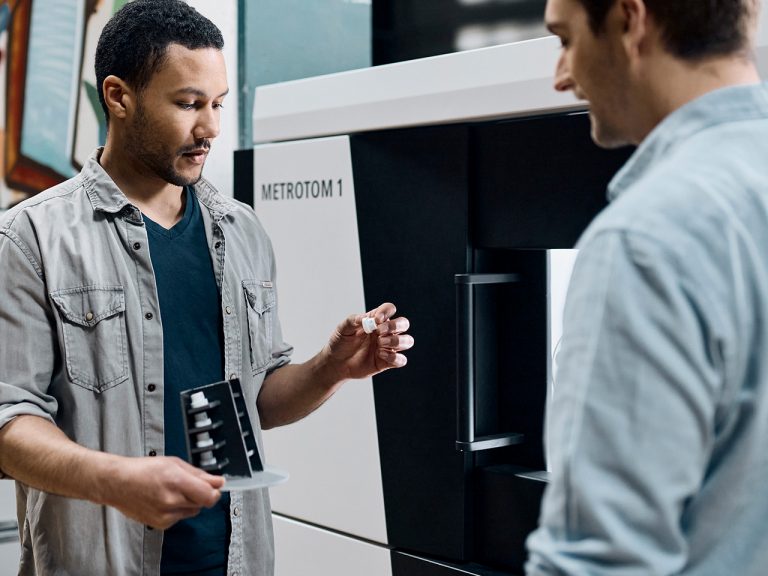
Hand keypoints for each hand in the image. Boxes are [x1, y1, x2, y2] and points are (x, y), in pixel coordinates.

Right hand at [99, 455, 224, 528]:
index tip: (216, 486)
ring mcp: (166, 515)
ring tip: (172, 490)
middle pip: (202, 503)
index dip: (215, 491)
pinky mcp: (161, 524)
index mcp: (176, 481)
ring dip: (189, 501)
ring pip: (193, 511)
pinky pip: (180, 517)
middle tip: (187, 484)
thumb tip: (218, 481)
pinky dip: (178, 509)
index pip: (209, 495)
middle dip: (201, 493)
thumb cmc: (142, 470)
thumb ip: (199, 474)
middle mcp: (172, 501)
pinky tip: (164, 499)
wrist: (117, 483)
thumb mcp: (174, 463)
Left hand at [325, 302, 413, 380]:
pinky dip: (394, 357)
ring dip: (396, 341)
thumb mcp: (342, 328)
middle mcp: (384, 332)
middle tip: (379, 332)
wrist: (335, 363)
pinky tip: (380, 355)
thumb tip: (367, 318)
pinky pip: (401, 360)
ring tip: (380, 344)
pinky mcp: (386, 362)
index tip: (376, 320)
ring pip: (407, 341)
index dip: (386, 312)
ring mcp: (387, 347)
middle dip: (395, 326)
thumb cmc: (340, 343)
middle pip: (404, 323)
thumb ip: (354, 320)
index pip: (389, 309)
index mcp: (375, 320)